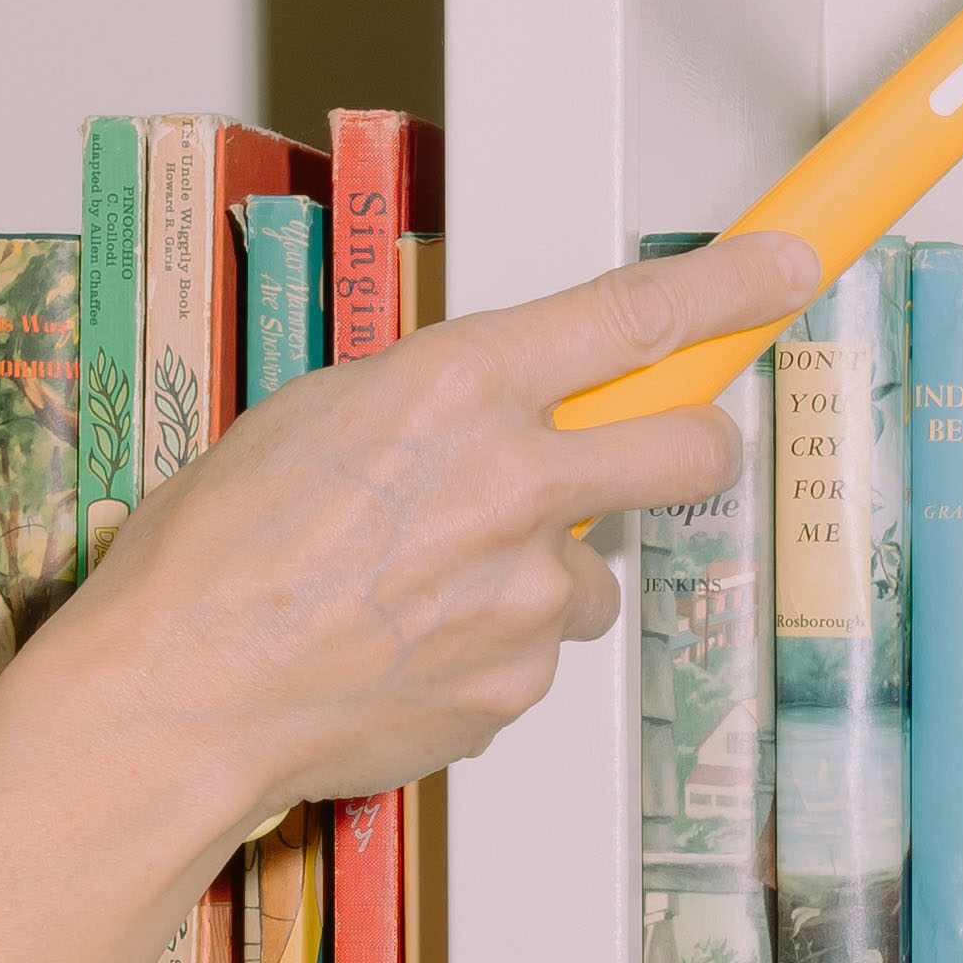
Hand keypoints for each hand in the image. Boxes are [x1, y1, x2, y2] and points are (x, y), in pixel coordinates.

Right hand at [28, 225, 819, 841]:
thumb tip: (517, 406)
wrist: (177, 694)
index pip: (636, 314)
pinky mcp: (520, 683)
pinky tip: (402, 651)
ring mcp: (526, 591)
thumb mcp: (324, 412)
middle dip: (697, 443)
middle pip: (690, 446)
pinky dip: (487, 653)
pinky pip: (535, 654)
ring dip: (536, 576)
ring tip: (420, 592)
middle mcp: (513, 480)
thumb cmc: (217, 550)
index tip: (786, 268)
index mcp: (457, 386)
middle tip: (669, 451)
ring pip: (590, 572)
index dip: (733, 285)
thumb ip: (446, 402)